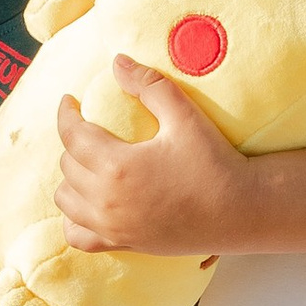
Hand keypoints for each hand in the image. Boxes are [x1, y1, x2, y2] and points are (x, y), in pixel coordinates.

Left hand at [57, 61, 252, 255]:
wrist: (240, 211)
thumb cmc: (214, 162)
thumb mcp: (184, 116)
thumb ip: (149, 85)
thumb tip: (117, 62)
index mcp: (117, 165)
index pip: (72, 135)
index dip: (66, 114)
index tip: (70, 102)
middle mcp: (107, 200)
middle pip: (68, 165)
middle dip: (74, 142)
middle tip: (91, 129)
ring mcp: (114, 227)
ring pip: (66, 201)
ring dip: (71, 178)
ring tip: (88, 163)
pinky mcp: (125, 243)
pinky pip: (79, 237)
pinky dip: (74, 220)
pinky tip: (87, 205)